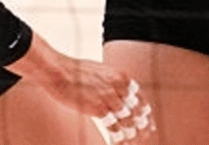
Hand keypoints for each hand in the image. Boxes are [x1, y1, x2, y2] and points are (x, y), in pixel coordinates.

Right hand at [15, 38, 152, 140]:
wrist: (60, 72)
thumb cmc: (76, 70)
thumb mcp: (101, 71)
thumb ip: (112, 81)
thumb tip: (118, 91)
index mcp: (121, 76)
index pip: (139, 96)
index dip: (145, 109)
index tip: (148, 118)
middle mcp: (119, 87)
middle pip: (137, 109)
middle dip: (143, 122)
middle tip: (147, 132)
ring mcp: (109, 98)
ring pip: (128, 120)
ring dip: (132, 132)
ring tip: (135, 140)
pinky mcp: (99, 109)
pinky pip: (114, 127)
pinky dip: (119, 136)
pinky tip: (120, 141)